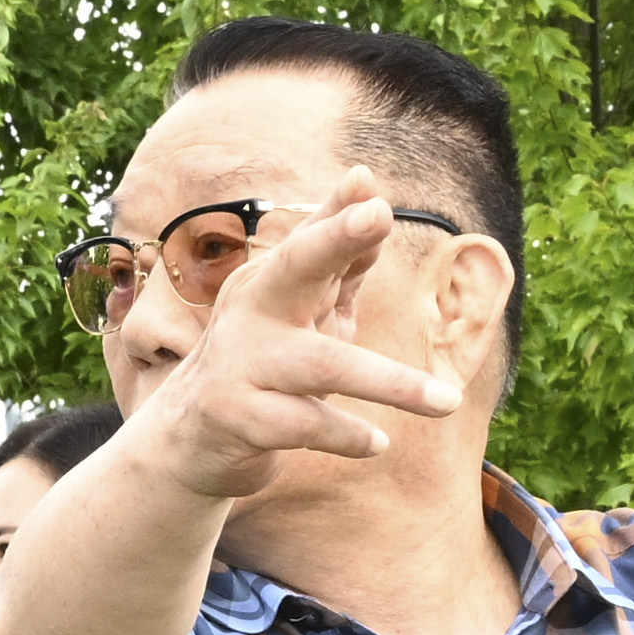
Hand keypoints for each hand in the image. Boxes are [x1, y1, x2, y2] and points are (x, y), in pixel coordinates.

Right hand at [123, 195, 471, 500]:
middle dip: (336, 239)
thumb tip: (370, 191)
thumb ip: (338, 256)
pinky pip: (303, 425)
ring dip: (389, 382)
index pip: (312, 238)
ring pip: (322, 365)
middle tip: (379, 215)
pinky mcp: (237, 418)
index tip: (373, 193)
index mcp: (271, 279)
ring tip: (446, 403)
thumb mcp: (301, 307)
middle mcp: (251, 311)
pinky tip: (377, 443)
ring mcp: (240, 364)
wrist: (187, 437)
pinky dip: (345, 435)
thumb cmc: (263, 360)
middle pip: (295, 267)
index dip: (341, 216)